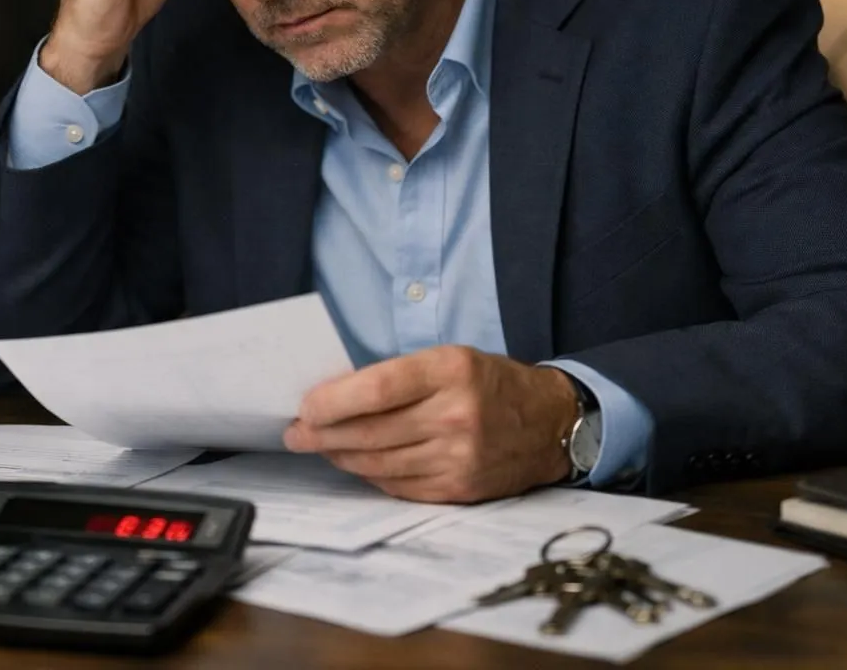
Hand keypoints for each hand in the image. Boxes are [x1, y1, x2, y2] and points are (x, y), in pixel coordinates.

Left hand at [283, 346, 577, 502]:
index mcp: (451, 370)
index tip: (305, 407)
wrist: (550, 423)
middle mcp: (456, 415)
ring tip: (319, 447)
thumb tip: (336, 395)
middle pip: (370, 432)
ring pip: (378, 463)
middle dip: (322, 434)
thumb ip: (401, 375)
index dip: (333, 402)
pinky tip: (356, 463)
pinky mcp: (459, 488)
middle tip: (296, 433)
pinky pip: (398, 485)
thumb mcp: (451, 358)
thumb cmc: (490, 383)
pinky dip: (370, 475)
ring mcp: (459, 457)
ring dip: (340, 456)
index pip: (377, 390)